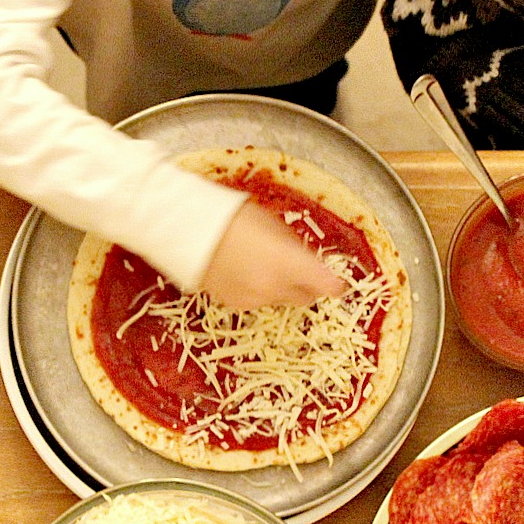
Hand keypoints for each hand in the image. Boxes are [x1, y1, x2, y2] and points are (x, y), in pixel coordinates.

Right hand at [200, 201, 347, 309]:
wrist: (186, 231)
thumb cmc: (230, 217)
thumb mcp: (271, 222)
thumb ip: (293, 245)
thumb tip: (304, 256)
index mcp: (290, 262)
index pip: (327, 284)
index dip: (334, 285)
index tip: (336, 284)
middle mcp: (276, 287)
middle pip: (306, 298)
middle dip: (305, 286)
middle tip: (297, 269)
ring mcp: (255, 299)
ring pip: (281, 300)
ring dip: (279, 288)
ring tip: (261, 264)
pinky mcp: (236, 305)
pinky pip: (258, 301)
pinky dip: (258, 291)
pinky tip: (244, 272)